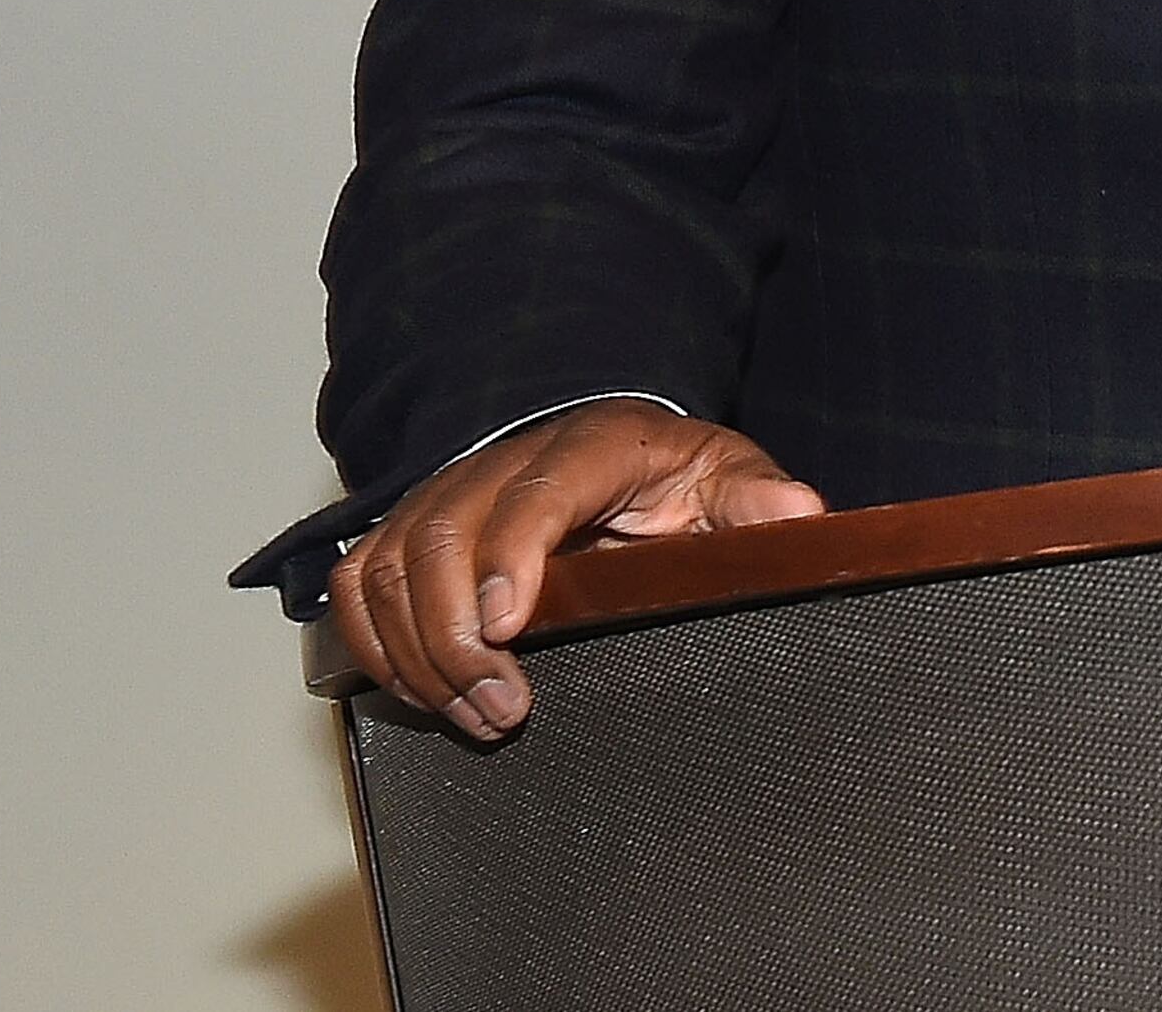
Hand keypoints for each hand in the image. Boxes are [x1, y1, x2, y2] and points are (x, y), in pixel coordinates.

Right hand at [327, 399, 824, 741]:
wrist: (619, 448)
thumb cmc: (674, 474)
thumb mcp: (728, 478)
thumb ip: (758, 502)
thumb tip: (800, 515)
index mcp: (593, 446)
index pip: (537, 490)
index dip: (511, 555)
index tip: (506, 627)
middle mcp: (505, 460)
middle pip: (442, 535)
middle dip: (456, 635)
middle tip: (501, 708)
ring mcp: (448, 493)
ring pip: (391, 565)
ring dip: (416, 653)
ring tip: (475, 715)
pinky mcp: (411, 530)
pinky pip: (361, 583)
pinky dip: (372, 642)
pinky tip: (421, 692)